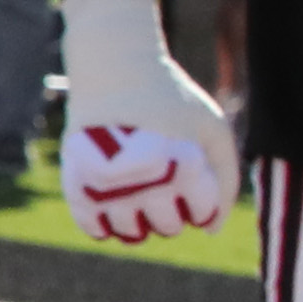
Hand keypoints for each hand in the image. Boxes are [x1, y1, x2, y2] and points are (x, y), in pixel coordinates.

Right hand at [55, 0, 236, 241]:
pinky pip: (93, 228)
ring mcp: (111, 186)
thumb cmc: (170, 98)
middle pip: (168, 227)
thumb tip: (209, 229)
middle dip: (172, 209)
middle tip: (162, 179)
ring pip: (131, 234)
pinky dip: (104, 225)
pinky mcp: (78, 183)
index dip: (202, 198)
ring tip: (137, 191)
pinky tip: (111, 203)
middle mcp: (148, 182)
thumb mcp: (212, 128)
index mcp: (186, 167)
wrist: (114, 67)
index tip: (190, 170)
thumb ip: (224, 177)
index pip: (201, 213)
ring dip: (139, 220)